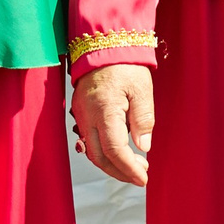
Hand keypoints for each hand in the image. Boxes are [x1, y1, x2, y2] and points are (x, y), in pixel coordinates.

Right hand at [72, 61, 155, 186]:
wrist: (103, 45)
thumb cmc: (126, 65)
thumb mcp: (142, 90)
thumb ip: (143, 119)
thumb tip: (143, 146)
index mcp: (104, 110)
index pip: (114, 150)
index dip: (128, 168)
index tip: (143, 178)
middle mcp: (87, 117)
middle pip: (99, 157)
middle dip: (119, 172)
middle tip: (141, 176)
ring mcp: (81, 116)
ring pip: (92, 151)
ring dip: (111, 164)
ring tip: (134, 166)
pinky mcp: (80, 113)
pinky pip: (89, 140)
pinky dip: (103, 152)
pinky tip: (120, 152)